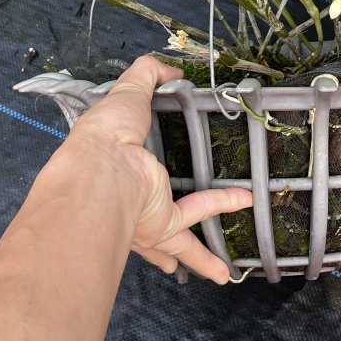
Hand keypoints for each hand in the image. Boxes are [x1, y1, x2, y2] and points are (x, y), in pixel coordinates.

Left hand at [69, 55, 250, 283]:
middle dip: (164, 228)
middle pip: (151, 211)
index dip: (140, 163)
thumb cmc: (108, 133)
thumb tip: (172, 70)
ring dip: (200, 254)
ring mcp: (146, 213)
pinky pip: (197, 219)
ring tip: (221, 269)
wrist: (103, 173)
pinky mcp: (163, 223)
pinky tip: (237, 237)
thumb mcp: (127, 92)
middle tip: (176, 231)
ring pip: (178, 236)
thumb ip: (147, 75)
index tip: (152, 162)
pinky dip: (219, 221)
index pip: (130, 163)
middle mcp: (129, 194)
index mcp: (116, 160)